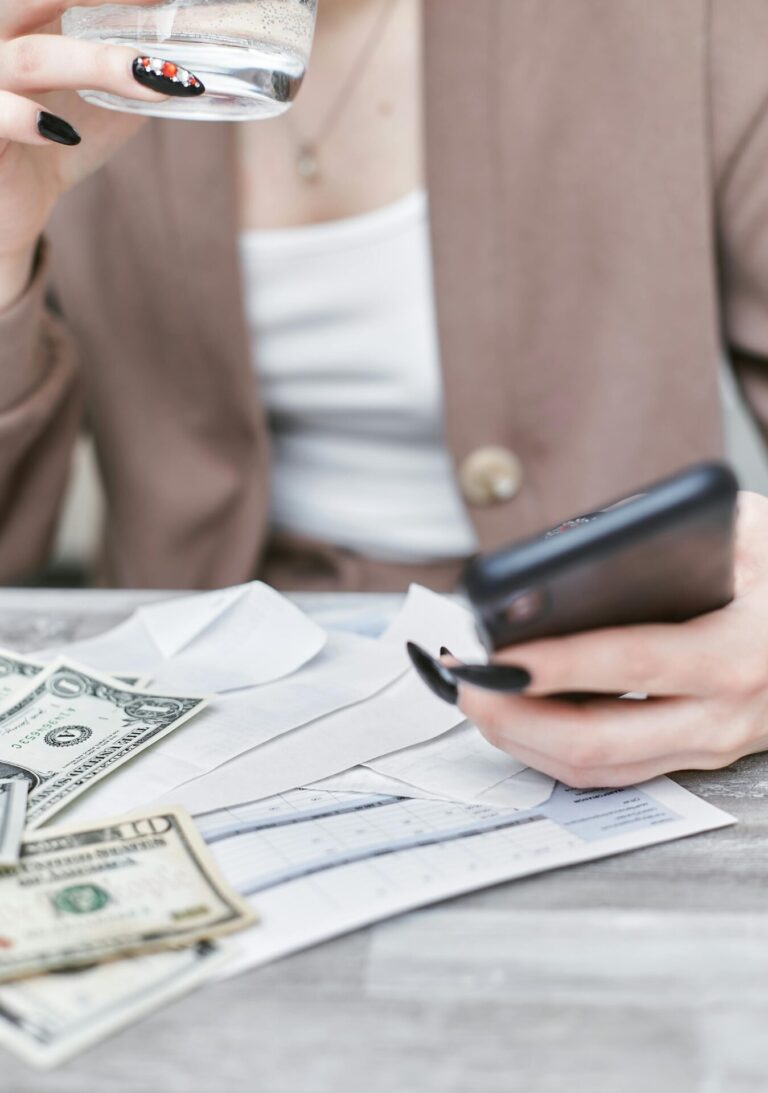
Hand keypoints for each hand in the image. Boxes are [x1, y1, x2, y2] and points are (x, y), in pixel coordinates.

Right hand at [0, 0, 203, 300]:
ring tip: (155, 79)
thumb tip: (188, 63)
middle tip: (159, 10)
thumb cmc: (51, 142)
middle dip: (97, 0)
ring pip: (33, 58)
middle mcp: (0, 40)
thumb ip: (130, 75)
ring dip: (97, 65)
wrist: (9, 203)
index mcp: (27, 24)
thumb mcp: (98, 103)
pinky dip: (29, 120)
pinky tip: (66, 134)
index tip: (163, 1)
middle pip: (37, 1)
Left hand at [451, 491, 767, 787]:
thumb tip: (576, 544)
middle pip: (597, 739)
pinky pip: (613, 772)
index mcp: (737, 652)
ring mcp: (708, 745)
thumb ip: (673, 532)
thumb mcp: (750, 532)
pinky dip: (553, 752)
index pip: (632, 661)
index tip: (497, 653)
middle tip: (466, 684)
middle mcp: (722, 713)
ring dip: (524, 740)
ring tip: (476, 702)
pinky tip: (518, 722)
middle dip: (515, 716)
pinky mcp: (693, 757)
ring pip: (598, 768)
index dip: (558, 662)